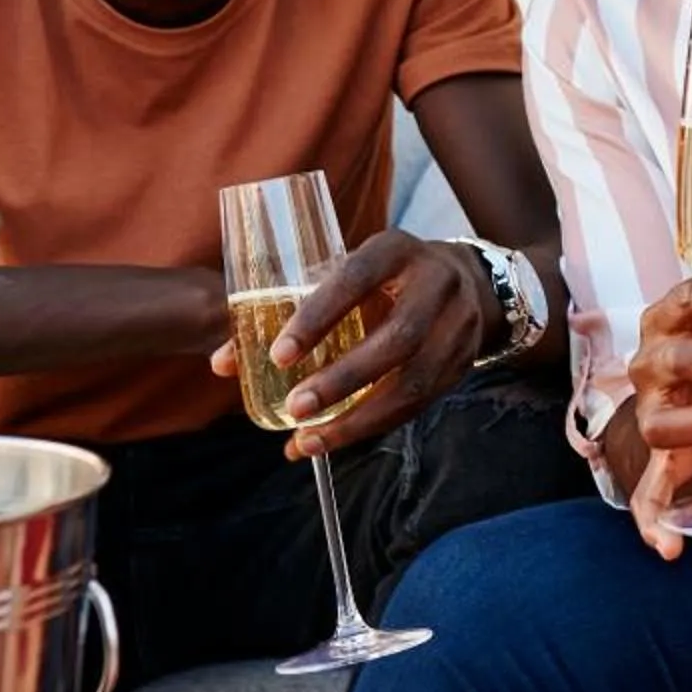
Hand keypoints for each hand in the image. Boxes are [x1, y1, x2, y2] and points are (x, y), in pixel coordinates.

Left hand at [206, 230, 491, 459]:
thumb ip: (288, 310)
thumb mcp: (346, 274)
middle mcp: (437, 283)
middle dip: (343, 380)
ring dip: (358, 419)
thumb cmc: (384, 278)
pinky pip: (420, 403)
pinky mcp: (463, 361)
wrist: (468, 280)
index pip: (357, 277)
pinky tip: (334, 440)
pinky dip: (374, 427)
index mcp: (397, 250)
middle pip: (397, 339)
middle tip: (295, 408)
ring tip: (308, 441)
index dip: (319, 315)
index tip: (279, 355)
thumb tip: (223, 363)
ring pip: (413, 381)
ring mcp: (458, 325)